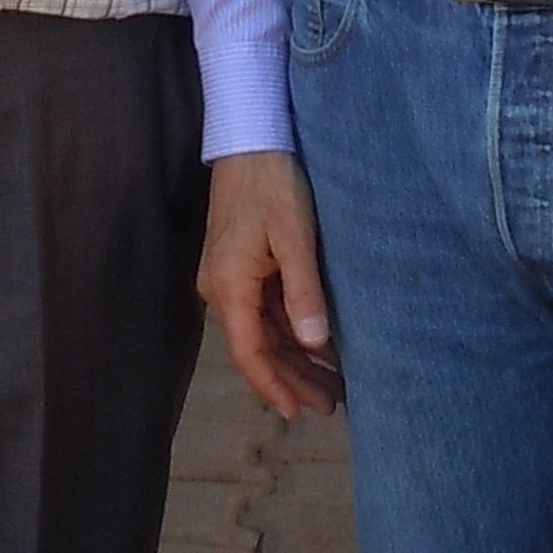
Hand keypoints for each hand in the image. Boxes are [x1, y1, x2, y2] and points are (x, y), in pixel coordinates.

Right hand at [198, 151, 343, 420]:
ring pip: (262, 332)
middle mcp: (221, 289)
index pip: (249, 352)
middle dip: (292, 379)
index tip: (296, 413)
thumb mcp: (294, 236)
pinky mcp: (239, 265)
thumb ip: (304, 291)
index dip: (273, 386)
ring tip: (330, 384)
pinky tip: (316, 344)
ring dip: (294, 358)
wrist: (250, 139)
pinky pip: (263, 311)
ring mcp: (228, 278)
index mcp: (229, 286)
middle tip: (331, 404)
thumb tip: (315, 343)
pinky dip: (289, 331)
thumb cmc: (273, 183)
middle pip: (257, 348)